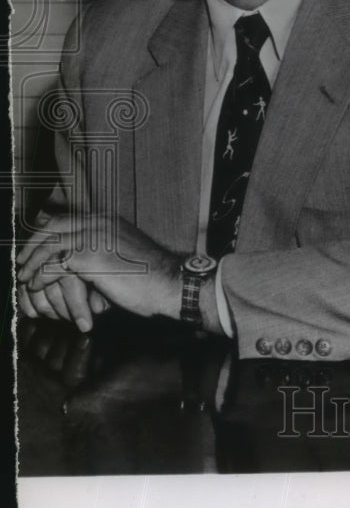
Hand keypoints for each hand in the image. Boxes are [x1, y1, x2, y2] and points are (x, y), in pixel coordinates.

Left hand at [16, 214, 182, 320]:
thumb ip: (102, 251)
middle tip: (22, 261)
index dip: (46, 234)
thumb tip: (79, 264)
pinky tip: (37, 287)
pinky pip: (53, 266)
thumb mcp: (124, 255)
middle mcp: (99, 223)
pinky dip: (41, 277)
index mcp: (107, 221)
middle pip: (53, 228)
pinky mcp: (89, 258)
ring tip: (24, 277)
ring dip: (32, 263)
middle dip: (33, 245)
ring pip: (49, 246)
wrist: (170, 282)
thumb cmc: (152, 277)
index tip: (35, 249)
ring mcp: (93, 238)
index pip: (66, 221)